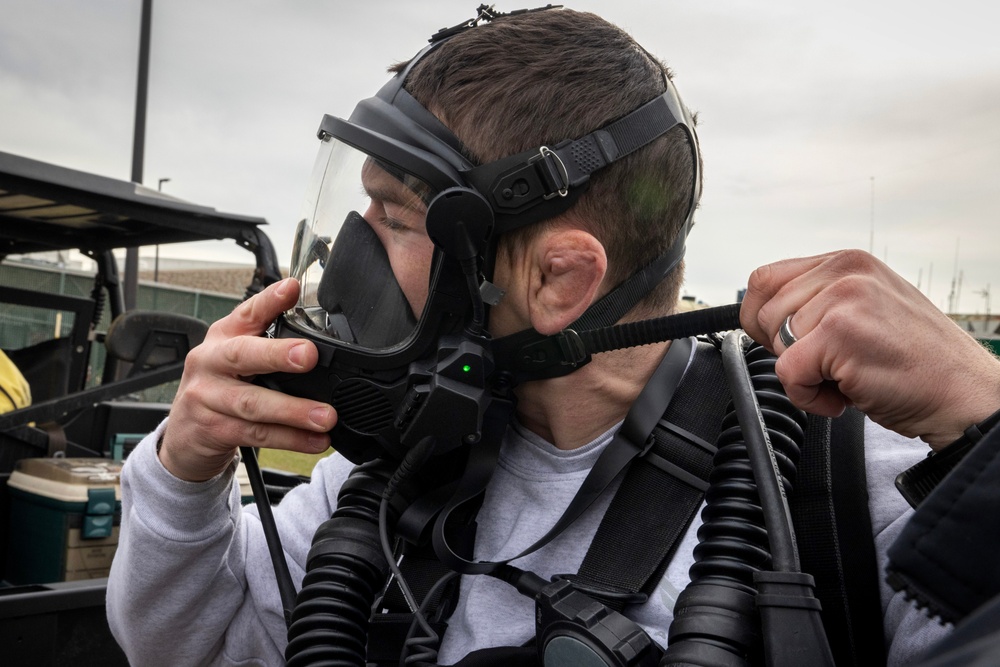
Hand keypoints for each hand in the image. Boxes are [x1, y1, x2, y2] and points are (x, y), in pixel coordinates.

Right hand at [158, 278, 335, 480]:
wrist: (183, 437)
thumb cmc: (220, 389)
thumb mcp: (237, 360)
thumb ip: (270, 345)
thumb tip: (323, 343)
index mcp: (223, 337)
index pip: (247, 313)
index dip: (269, 301)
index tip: (291, 289)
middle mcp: (210, 362)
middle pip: (243, 355)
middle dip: (277, 354)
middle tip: (309, 356)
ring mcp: (207, 397)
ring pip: (253, 403)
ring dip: (294, 410)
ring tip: (325, 416)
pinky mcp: (212, 429)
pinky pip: (256, 435)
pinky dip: (289, 438)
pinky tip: (314, 440)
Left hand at [740, 249, 999, 448]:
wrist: (963, 394)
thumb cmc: (916, 362)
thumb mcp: (865, 310)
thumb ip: (819, 301)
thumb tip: (763, 314)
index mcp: (846, 262)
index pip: (765, 279)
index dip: (761, 318)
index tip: (781, 341)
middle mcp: (845, 272)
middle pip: (764, 314)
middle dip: (785, 351)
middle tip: (830, 365)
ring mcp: (843, 300)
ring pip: (775, 344)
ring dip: (803, 376)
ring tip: (845, 377)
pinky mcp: (840, 333)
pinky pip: (788, 373)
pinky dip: (808, 397)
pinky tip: (844, 396)